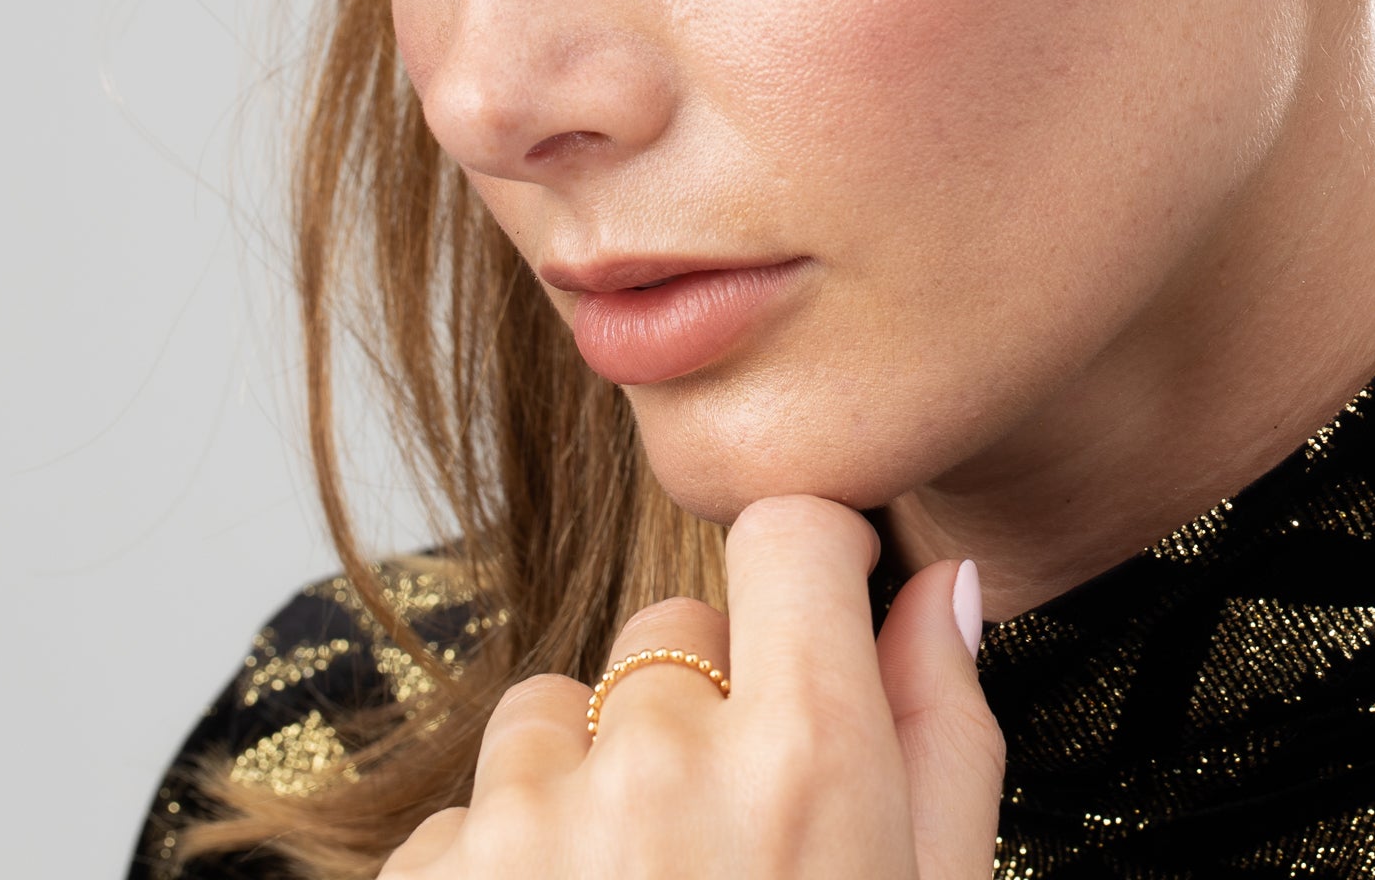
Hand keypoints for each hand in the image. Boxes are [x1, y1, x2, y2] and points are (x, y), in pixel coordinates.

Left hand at [380, 495, 1002, 877]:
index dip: (809, 568)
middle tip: (725, 845)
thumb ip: (944, 735)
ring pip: (561, 709)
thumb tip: (940, 584)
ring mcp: (530, 823)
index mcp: (807, 762)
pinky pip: (470, 808)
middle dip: (699, 707)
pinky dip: (505, 866)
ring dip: (590, 783)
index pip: (792, 530)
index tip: (815, 613)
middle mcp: (664, 766)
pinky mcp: (429, 878)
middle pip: (674, 631)